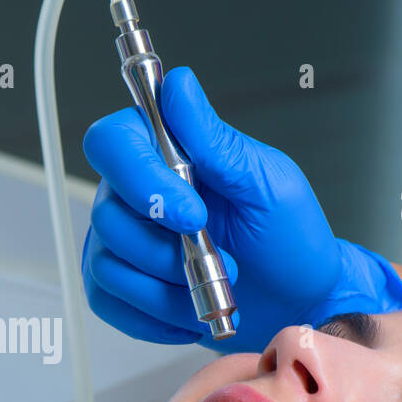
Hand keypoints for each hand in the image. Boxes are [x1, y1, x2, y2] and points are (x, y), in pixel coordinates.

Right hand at [82, 66, 401, 352]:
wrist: (295, 304)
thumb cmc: (289, 242)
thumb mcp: (265, 183)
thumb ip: (215, 140)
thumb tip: (178, 85)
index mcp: (167, 154)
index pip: (112, 142)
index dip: (140, 180)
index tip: (192, 214)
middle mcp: (135, 194)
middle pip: (105, 213)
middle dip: (165, 251)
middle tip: (222, 261)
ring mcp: (124, 243)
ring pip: (107, 263)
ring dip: (166, 288)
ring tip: (214, 288)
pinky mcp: (121, 288)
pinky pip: (107, 302)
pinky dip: (152, 316)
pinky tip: (188, 311)